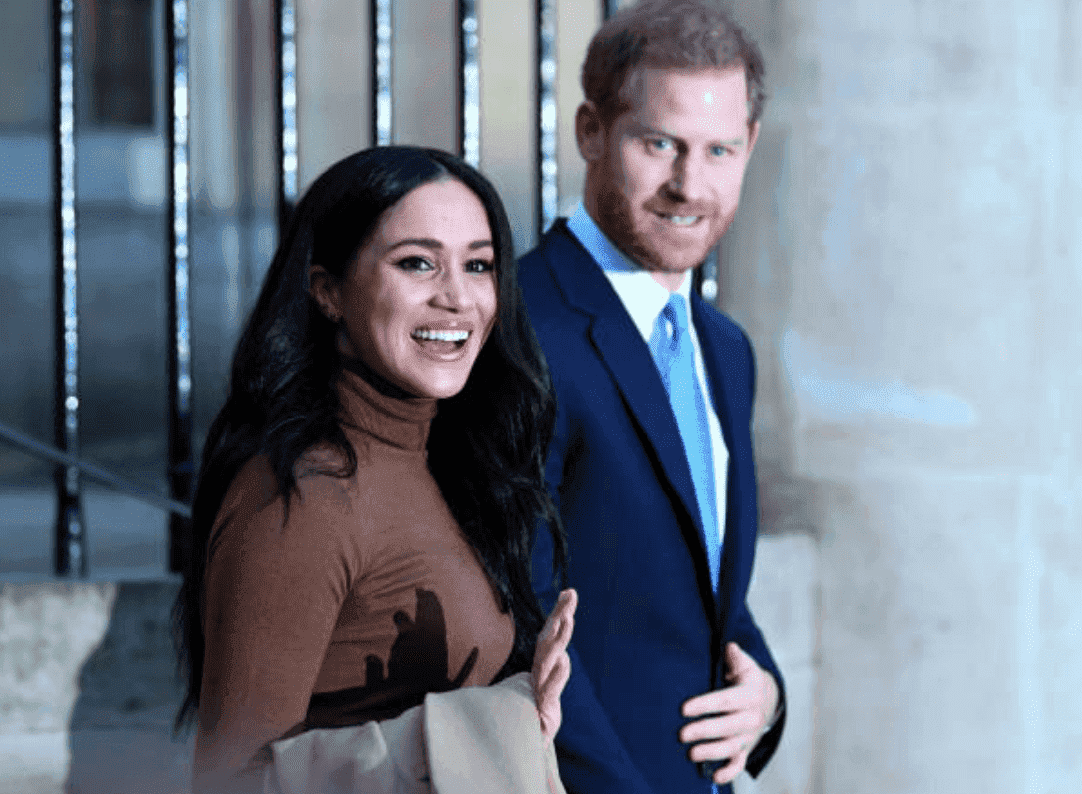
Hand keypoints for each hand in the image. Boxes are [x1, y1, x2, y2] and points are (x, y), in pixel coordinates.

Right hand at [532, 588, 576, 742]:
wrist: (525, 747)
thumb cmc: (536, 719)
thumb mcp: (549, 695)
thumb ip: (555, 677)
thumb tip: (563, 658)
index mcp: (541, 668)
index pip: (550, 636)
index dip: (559, 614)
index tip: (570, 592)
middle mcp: (539, 674)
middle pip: (548, 640)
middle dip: (559, 616)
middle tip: (570, 595)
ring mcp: (539, 689)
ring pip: (547, 659)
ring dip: (557, 639)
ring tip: (567, 619)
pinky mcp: (541, 708)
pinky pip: (548, 689)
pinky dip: (556, 676)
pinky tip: (563, 660)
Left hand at [678, 642, 778, 785]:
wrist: (767, 698)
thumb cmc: (747, 679)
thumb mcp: (745, 665)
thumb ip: (736, 657)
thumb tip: (730, 647)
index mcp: (750, 695)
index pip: (725, 700)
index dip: (705, 705)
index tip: (684, 708)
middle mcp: (752, 717)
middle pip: (728, 727)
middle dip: (704, 731)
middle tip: (682, 734)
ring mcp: (750, 735)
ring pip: (732, 747)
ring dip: (712, 753)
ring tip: (691, 754)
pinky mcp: (747, 748)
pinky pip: (739, 763)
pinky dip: (729, 772)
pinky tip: (714, 777)